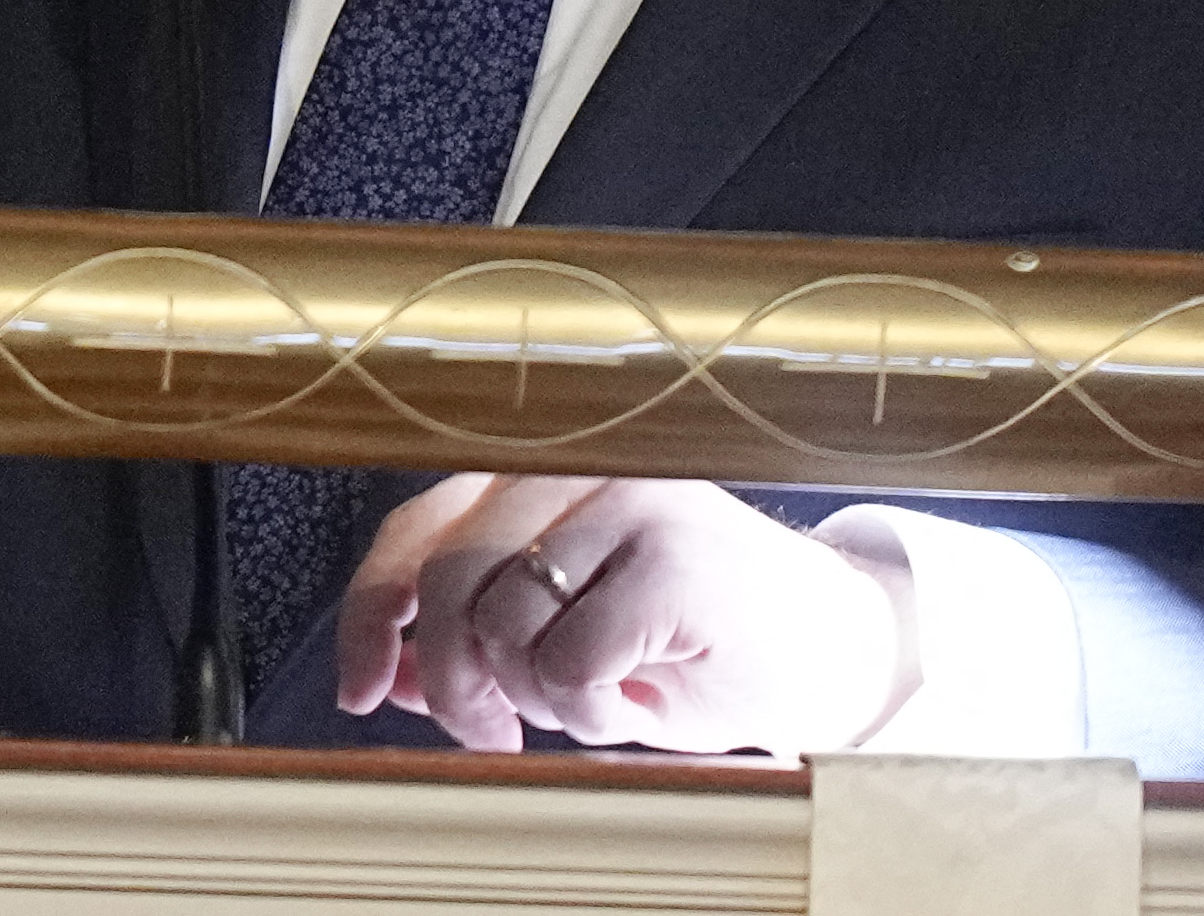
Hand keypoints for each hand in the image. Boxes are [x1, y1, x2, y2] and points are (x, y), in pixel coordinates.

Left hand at [336, 474, 910, 756]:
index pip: (418, 529)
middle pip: (448, 582)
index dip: (371, 612)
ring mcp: (628, 502)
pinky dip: (591, 709)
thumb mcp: (574, 632)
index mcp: (543, 476)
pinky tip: (640, 694)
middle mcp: (577, 472)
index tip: (363, 687)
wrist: (840, 644)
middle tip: (498, 732)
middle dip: (456, 683)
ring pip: (503, 625)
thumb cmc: (704, 636)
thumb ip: (482, 635)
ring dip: (539, 697)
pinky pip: (569, 662)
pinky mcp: (671, 554)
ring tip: (602, 694)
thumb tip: (388, 669)